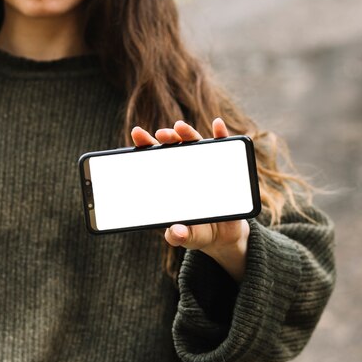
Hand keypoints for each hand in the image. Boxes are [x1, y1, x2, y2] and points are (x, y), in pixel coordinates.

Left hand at [130, 118, 249, 281]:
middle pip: (173, 148)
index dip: (145, 145)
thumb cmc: (198, 232)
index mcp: (169, 182)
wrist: (224, 236)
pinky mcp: (224, 168)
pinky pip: (223, 148)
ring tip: (181, 127)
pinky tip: (218, 125)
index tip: (137, 133)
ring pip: (194, 144)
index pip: (153, 160)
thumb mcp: (188, 236)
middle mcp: (184, 169)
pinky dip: (220, 134)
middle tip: (161, 133)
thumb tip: (177, 232)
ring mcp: (203, 166)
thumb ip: (180, 236)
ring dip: (187, 133)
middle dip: (166, 137)